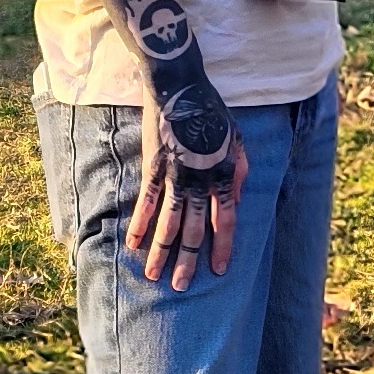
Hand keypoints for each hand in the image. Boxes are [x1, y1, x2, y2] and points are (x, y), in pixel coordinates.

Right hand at [126, 76, 247, 290]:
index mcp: (222, 172)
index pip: (226, 218)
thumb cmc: (211, 110)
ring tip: (155, 275)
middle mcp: (200, 179)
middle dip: (189, 259)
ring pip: (170, 221)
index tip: (219, 270)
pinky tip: (134, 244)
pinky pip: (146, 201)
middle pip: (196, 228)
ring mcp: (175, 174)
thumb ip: (239, 167)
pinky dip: (140, 224)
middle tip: (181, 285)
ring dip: (162, 250)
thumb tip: (237, 195)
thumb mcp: (237, 136)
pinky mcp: (153, 166)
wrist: (180, 87)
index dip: (223, 245)